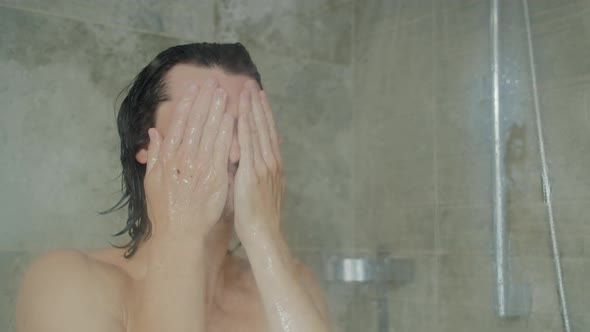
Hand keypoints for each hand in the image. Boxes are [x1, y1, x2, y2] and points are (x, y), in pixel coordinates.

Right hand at [144, 79, 233, 240]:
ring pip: (209, 134)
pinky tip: (231, 119)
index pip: (179, 126)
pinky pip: (221, 151)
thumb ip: (154, 156)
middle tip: (212, 82)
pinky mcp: (214, 178)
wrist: (180, 234)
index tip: (194, 89)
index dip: (187, 106)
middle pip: (195, 125)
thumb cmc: (166, 210)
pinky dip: (225, 134)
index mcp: (168, 159)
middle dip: (204, 102)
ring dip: (216, 112)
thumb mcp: (152, 182)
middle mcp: (182, 160)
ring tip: (224, 93)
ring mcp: (199, 168)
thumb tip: (154, 133)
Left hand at [234, 82, 284, 244]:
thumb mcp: (256, 191)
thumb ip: (248, 174)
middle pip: (264, 127)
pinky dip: (245, 125)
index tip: (258, 98)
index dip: (263, 114)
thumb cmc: (256, 218)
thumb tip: (238, 162)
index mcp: (272, 166)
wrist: (263, 235)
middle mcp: (271, 162)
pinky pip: (248, 143)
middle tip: (252, 84)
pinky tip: (241, 111)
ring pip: (258, 130)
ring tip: (248, 89)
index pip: (267, 134)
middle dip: (258, 105)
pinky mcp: (253, 172)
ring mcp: (263, 166)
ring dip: (252, 108)